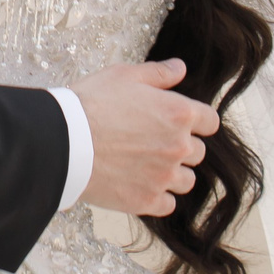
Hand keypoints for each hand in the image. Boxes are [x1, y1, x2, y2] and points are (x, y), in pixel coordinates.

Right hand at [69, 59, 218, 220]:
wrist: (63, 141)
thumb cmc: (91, 104)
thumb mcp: (124, 76)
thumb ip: (158, 73)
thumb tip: (179, 68)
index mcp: (179, 113)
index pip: (210, 122)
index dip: (196, 121)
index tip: (180, 123)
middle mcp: (179, 146)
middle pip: (198, 153)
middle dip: (181, 147)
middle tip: (153, 143)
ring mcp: (164, 176)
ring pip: (186, 181)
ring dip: (173, 174)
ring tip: (147, 167)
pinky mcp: (147, 200)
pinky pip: (168, 204)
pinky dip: (158, 197)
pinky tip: (140, 185)